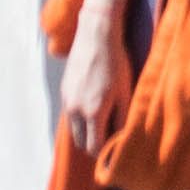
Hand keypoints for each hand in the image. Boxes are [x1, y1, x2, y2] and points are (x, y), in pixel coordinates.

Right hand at [55, 17, 127, 159]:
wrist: (96, 35)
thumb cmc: (116, 63)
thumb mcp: (126, 92)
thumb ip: (123, 119)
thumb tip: (121, 140)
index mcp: (93, 113)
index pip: (94, 148)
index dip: (105, 155)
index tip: (115, 153)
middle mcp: (75, 110)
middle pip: (81, 143)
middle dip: (94, 146)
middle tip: (111, 139)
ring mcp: (67, 100)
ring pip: (74, 130)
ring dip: (86, 132)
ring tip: (104, 123)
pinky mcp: (64, 91)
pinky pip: (71, 115)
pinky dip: (81, 119)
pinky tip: (94, 106)